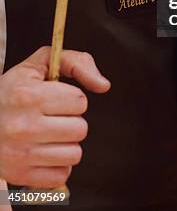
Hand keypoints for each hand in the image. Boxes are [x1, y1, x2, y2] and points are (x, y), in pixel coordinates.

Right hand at [0, 46, 109, 187]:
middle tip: (54, 117)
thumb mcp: (40, 64)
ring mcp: (21, 154)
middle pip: (80, 129)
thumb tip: (103, 84)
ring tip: (49, 134)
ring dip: (67, 143)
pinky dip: (58, 164)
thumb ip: (76, 62)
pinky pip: (62, 175)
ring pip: (74, 154)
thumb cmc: (12, 91)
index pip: (79, 101)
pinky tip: (44, 151)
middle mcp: (23, 126)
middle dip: (72, 121)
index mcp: (28, 96)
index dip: (73, 98)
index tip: (57, 98)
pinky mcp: (21, 175)